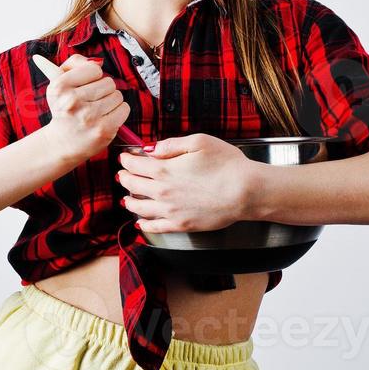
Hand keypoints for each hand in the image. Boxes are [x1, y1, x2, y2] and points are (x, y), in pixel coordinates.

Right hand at [42, 54, 130, 165]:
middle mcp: (72, 101)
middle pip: (108, 82)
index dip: (93, 77)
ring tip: (98, 110)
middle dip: (104, 90)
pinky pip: (124, 109)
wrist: (61, 143)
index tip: (85, 87)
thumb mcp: (59, 84)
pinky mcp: (103, 129)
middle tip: (92, 101)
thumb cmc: (64, 109)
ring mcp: (88, 116)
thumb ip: (74, 64)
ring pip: (118, 95)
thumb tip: (96, 61)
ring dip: (112, 102)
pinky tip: (106, 118)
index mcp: (60, 87)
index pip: (94, 69)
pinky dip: (119, 112)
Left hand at [114, 134, 256, 232]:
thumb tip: (151, 150)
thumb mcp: (199, 142)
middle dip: (125, 178)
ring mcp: (170, 211)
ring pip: (139, 207)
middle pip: (133, 185)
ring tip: (127, 198)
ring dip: (129, 201)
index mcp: (164, 169)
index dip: (127, 160)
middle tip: (122, 175)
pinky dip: (144, 225)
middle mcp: (163, 192)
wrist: (245, 192)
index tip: (125, 157)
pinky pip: (154, 227)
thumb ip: (171, 145)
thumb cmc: (227, 165)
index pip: (135, 164)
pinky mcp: (181, 225)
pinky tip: (140, 222)